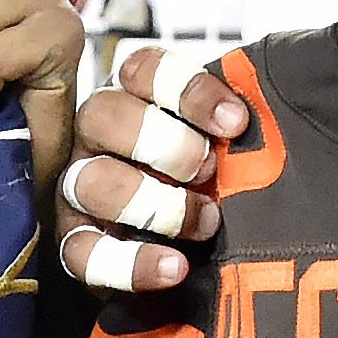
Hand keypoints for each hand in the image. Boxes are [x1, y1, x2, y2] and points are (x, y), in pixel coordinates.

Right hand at [53, 43, 245, 293]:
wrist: (193, 249)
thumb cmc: (212, 178)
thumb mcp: (223, 141)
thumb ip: (231, 122)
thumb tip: (262, 110)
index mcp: (131, 95)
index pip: (144, 70)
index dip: (190, 92)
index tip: (235, 122)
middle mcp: (95, 135)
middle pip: (104, 115)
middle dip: (166, 144)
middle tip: (208, 169)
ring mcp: (79, 186)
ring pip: (92, 182)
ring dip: (156, 203)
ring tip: (204, 222)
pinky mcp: (76, 240)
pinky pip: (83, 253)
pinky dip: (132, 264)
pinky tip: (174, 268)